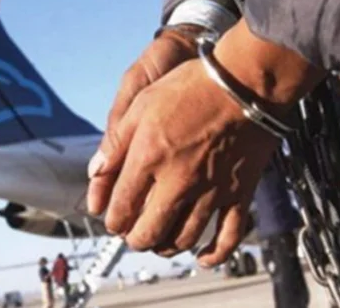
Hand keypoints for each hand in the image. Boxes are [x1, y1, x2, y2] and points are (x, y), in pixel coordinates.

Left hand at [87, 19, 324, 265]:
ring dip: (166, 246)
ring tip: (159, 243)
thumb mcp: (141, 103)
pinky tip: (203, 258)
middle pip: (149, 232)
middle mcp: (177, 182)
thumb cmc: (191, 86)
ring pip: (184, 237)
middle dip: (135, 240)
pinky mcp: (238, 192)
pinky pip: (229, 235)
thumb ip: (116, 142)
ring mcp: (210, 191)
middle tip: (133, 236)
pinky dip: (215, 253)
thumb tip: (95, 172)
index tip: (113, 222)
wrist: (244, 80)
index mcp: (148, 159)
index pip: (122, 208)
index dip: (113, 222)